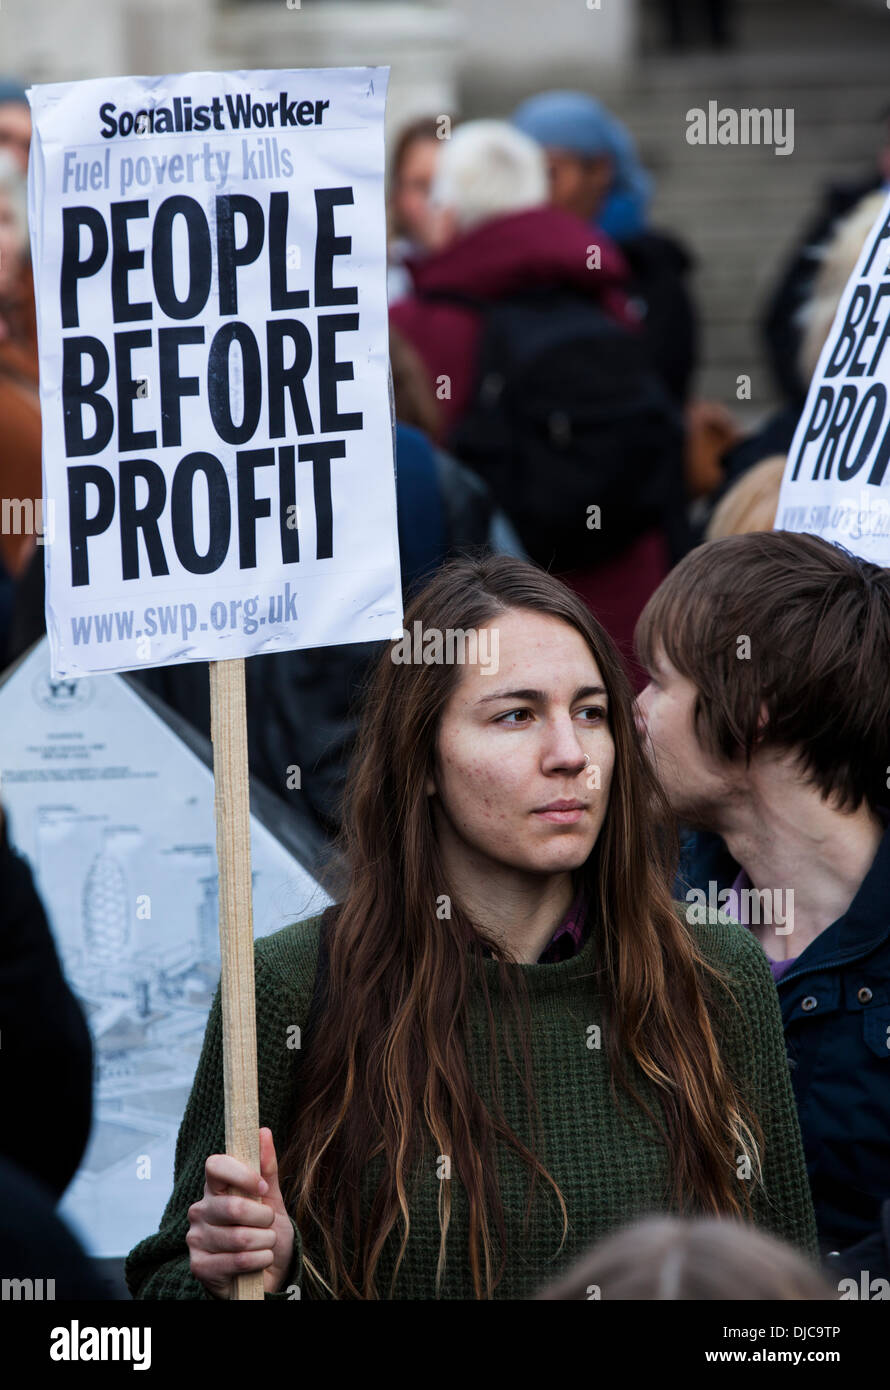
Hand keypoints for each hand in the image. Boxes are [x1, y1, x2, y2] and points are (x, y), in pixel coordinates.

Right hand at [187, 1127, 294, 1298]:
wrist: (267, 1275)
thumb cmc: (266, 1234)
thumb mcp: (272, 1200)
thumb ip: (267, 1169)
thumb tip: (263, 1132)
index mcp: (214, 1189)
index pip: (214, 1165)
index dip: (240, 1173)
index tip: (261, 1186)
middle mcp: (199, 1210)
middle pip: (233, 1206)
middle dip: (263, 1218)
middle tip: (268, 1224)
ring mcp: (196, 1238)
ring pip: (240, 1236)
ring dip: (265, 1243)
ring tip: (264, 1245)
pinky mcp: (199, 1266)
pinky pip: (238, 1259)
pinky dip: (259, 1261)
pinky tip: (258, 1262)